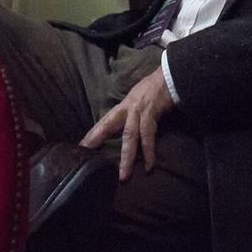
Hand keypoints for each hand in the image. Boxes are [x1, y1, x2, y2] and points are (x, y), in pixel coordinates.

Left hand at [81, 66, 176, 181]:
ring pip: (129, 136)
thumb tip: (125, 125)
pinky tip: (150, 166)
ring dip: (127, 157)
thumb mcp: (138, 98)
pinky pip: (149, 136)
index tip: (81, 147)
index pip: (104, 121)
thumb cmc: (156, 87)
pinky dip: (150, 152)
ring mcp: (139, 110)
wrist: (170, 76)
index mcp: (124, 105)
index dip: (93, 134)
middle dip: (98, 141)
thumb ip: (131, 112)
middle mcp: (128, 108)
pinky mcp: (151, 113)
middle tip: (88, 160)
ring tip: (124, 175)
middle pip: (109, 126)